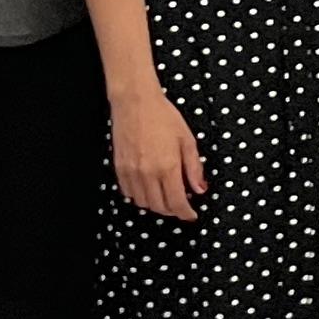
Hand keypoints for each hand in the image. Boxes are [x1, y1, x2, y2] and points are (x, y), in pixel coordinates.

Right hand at [110, 87, 205, 221]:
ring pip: (143, 203)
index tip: (191, 215)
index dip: (185, 213)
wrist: (135, 103)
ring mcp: (131, 172)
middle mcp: (147, 174)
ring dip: (156, 205)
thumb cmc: (164, 117)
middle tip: (181, 205)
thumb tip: (200, 189)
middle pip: (159, 207)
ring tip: (165, 196)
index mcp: (167, 167)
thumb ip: (194, 168)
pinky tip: (148, 189)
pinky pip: (128, 193)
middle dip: (172, 210)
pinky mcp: (119, 168)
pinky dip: (139, 196)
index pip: (177, 202)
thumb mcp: (188, 140)